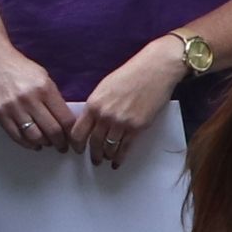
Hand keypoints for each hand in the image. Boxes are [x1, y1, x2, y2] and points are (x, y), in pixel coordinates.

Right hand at [0, 43, 74, 152]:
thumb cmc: (22, 70)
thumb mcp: (44, 78)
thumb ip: (54, 99)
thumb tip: (64, 123)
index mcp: (45, 89)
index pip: (65, 119)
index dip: (72, 134)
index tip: (74, 140)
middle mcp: (30, 99)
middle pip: (52, 130)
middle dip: (60, 143)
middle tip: (62, 147)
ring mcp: (13, 107)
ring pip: (34, 136)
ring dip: (43, 144)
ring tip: (46, 144)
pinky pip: (16, 135)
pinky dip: (26, 143)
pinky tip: (32, 143)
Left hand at [71, 38, 186, 167]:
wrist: (155, 69)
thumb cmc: (130, 74)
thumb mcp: (104, 87)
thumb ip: (96, 105)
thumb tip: (90, 121)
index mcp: (93, 104)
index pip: (78, 131)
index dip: (76, 144)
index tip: (77, 149)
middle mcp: (105, 116)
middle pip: (93, 142)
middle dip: (92, 154)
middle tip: (93, 160)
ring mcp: (121, 123)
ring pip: (109, 147)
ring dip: (106, 156)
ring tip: (106, 160)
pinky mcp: (137, 127)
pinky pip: (125, 148)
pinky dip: (120, 157)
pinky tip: (117, 162)